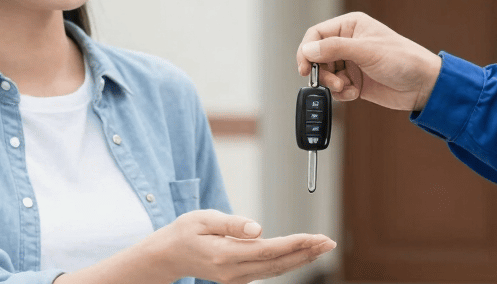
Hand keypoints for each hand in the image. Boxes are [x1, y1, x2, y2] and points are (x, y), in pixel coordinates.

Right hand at [146, 209, 335, 283]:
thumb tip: (258, 228)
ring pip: (276, 271)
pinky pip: (269, 271)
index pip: (267, 251)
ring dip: (301, 259)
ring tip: (322, 247)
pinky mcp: (238, 278)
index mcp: (224, 255)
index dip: (294, 244)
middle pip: (277, 264)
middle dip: (306, 252)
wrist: (167, 256)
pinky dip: (288, 262)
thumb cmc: (183, 233)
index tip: (314, 237)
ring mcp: (236, 279)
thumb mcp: (202, 219)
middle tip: (329, 241)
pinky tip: (302, 254)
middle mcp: (233, 272)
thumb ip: (231, 223)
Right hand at [296, 12, 441, 110]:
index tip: (304, 68)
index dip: (307, 50)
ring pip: (325, 74)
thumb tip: (308, 49)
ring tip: (346, 88)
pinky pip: (336, 88)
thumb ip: (335, 49)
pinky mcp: (354, 81)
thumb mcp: (367, 51)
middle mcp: (348, 43)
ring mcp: (351, 63)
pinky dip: (342, 93)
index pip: (317, 34)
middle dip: (321, 72)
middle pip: (317, 57)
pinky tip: (355, 93)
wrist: (423, 86)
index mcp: (350, 26)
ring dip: (332, 84)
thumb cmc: (403, 59)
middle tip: (331, 82)